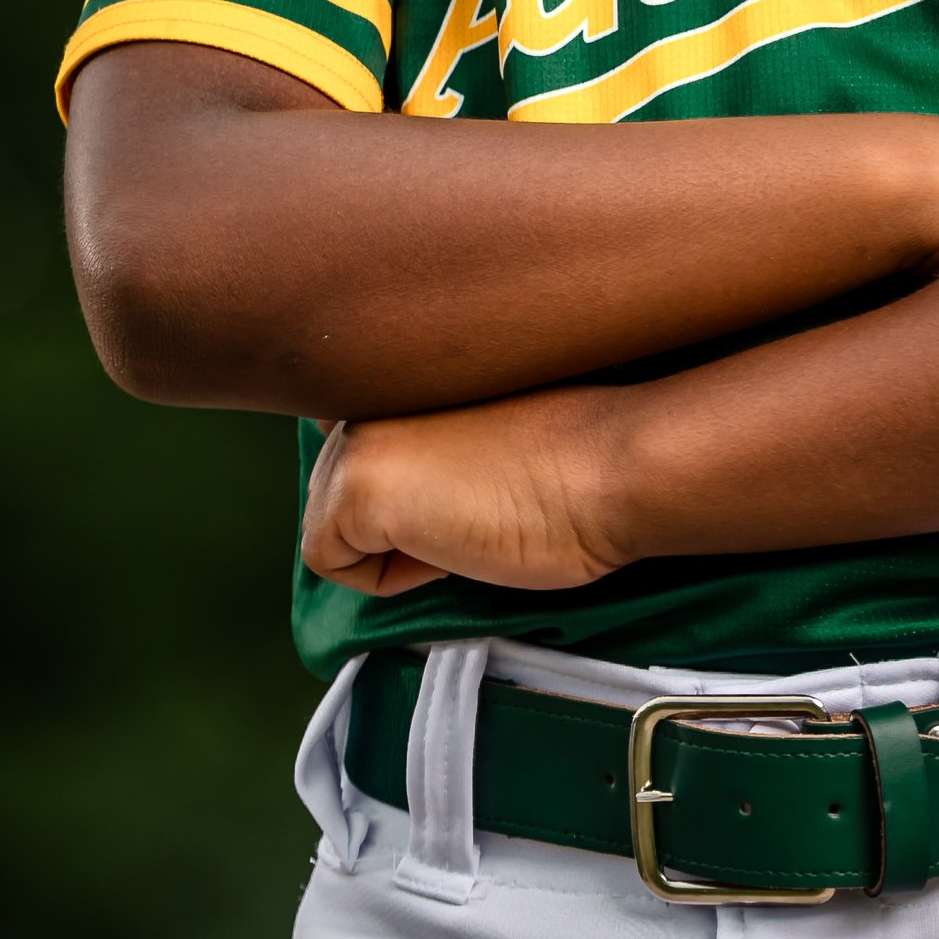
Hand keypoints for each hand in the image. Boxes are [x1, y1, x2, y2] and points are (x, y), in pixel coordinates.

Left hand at [301, 390, 628, 595]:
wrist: (607, 467)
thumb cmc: (572, 457)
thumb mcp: (481, 423)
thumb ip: (421, 424)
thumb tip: (386, 471)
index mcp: (397, 361)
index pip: (349, 429)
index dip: (404, 476)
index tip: (466, 477)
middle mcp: (365, 388)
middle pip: (335, 486)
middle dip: (396, 515)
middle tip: (476, 500)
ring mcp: (353, 436)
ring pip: (331, 523)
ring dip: (394, 541)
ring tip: (469, 513)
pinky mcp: (354, 490)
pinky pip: (337, 564)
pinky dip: (390, 576)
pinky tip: (452, 541)